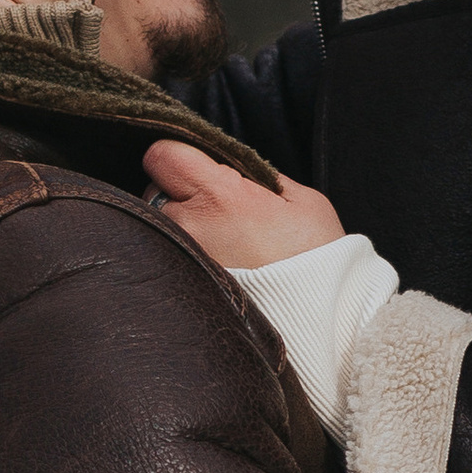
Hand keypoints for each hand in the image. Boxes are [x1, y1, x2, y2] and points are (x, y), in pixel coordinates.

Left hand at [144, 137, 341, 268]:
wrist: (317, 317)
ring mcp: (181, 260)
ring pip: (158, 225)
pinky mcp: (181, 286)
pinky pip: (168, 255)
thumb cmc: (315, 258)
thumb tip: (234, 170)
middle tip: (217, 208)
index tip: (199, 167)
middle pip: (154, 189)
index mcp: (218, 196)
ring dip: (180, 224)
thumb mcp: (300, 200)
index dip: (178, 155)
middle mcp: (189, 227)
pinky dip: (184, 252)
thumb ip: (257, 176)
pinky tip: (217, 260)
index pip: (163, 155)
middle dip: (180, 191)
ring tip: (219, 239)